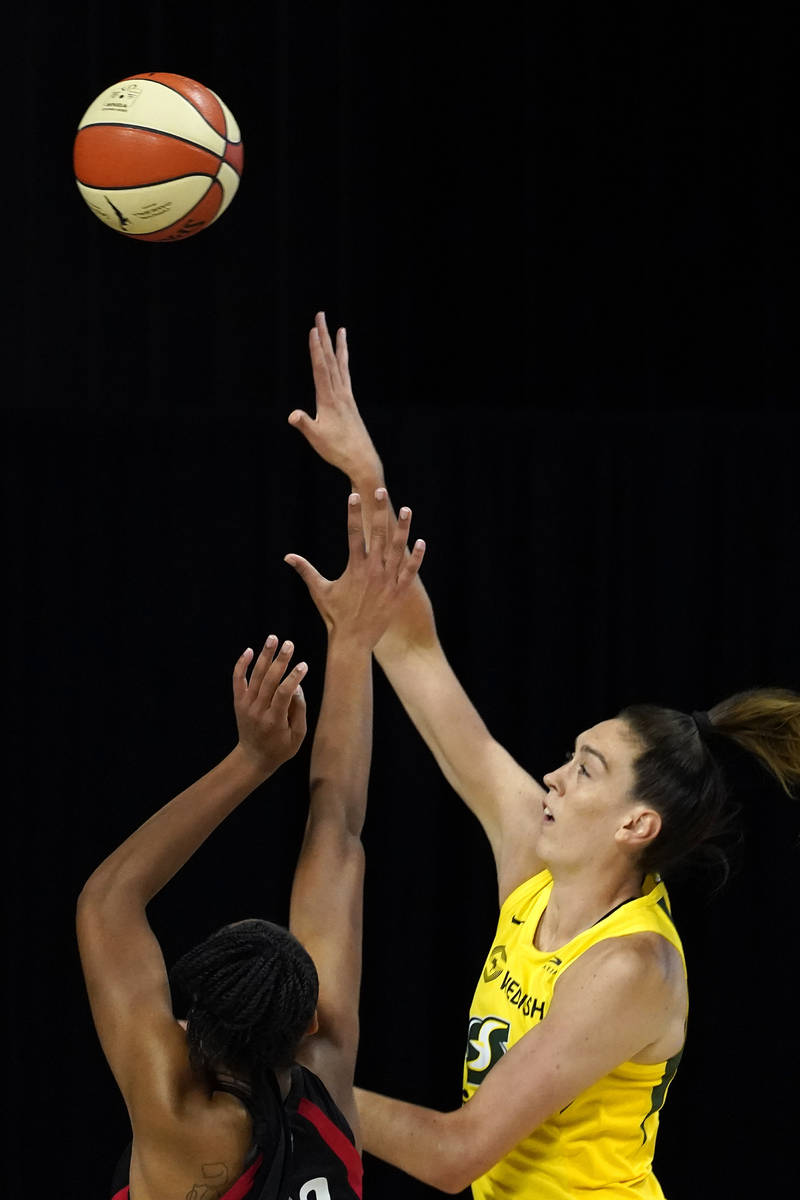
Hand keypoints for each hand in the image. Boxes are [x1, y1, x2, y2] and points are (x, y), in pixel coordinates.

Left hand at [232, 638, 307, 774]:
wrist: (253, 758)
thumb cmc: (281, 748)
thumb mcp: (297, 735)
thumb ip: (299, 710)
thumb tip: (297, 685)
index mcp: (274, 721)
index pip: (283, 694)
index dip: (294, 678)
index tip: (304, 665)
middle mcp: (258, 711)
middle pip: (269, 681)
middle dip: (280, 661)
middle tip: (289, 644)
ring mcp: (246, 705)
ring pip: (255, 676)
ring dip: (264, 656)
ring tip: (273, 638)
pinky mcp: (238, 702)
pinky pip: (238, 680)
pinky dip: (241, 665)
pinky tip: (249, 650)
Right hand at [284, 489, 425, 648]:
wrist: (353, 641)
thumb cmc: (335, 616)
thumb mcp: (319, 591)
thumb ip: (306, 571)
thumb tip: (288, 557)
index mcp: (354, 567)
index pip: (353, 534)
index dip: (353, 513)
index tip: (354, 495)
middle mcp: (372, 570)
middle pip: (377, 534)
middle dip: (378, 511)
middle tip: (381, 491)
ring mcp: (387, 581)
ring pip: (397, 549)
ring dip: (402, 528)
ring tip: (406, 509)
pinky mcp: (399, 592)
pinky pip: (410, 571)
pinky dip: (416, 558)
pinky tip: (422, 542)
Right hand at [288, 312, 379, 479]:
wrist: (362, 460)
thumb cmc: (338, 450)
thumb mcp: (317, 438)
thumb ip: (304, 424)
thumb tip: (293, 415)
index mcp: (329, 399)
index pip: (321, 368)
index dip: (316, 348)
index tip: (313, 328)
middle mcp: (340, 393)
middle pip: (330, 359)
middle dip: (324, 337)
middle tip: (321, 315)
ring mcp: (347, 397)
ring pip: (341, 365)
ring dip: (337, 346)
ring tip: (340, 328)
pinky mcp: (350, 403)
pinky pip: (346, 376)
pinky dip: (344, 363)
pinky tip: (343, 358)